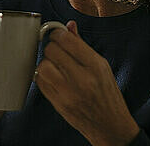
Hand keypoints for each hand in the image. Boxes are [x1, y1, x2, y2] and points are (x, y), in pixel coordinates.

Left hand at [35, 21, 139, 145]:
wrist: (110, 125)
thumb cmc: (107, 93)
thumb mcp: (102, 66)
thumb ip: (82, 45)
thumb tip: (69, 25)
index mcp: (95, 66)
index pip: (66, 40)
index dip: (58, 33)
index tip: (58, 35)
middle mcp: (82, 79)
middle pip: (51, 50)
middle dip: (52, 47)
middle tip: (57, 51)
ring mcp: (68, 93)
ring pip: (43, 65)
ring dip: (46, 62)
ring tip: (55, 66)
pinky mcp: (58, 104)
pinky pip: (40, 82)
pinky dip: (43, 77)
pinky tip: (53, 78)